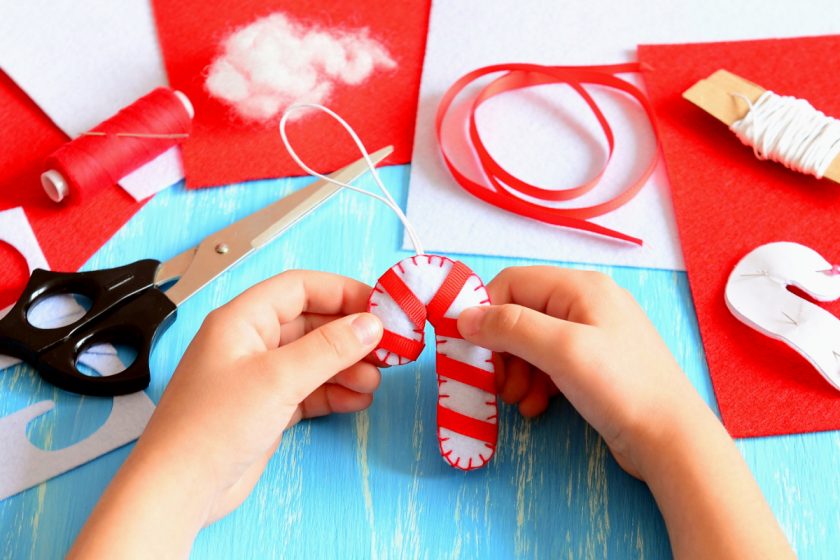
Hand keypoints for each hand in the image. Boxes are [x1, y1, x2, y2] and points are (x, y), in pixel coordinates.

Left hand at [70, 271, 382, 557]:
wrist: (180, 488)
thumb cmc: (210, 426)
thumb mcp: (278, 378)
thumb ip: (328, 349)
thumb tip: (369, 325)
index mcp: (242, 320)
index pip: (300, 288)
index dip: (342, 292)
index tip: (379, 305)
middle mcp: (251, 343)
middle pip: (312, 324)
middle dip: (350, 335)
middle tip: (388, 346)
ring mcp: (259, 377)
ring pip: (314, 359)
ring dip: (347, 367)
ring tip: (375, 380)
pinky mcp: (267, 408)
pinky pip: (310, 389)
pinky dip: (335, 392)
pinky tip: (358, 399)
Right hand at [457, 266, 792, 557]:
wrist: (671, 439)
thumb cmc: (621, 387)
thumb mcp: (561, 350)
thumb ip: (510, 327)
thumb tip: (464, 316)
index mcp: (580, 287)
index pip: (512, 283)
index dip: (485, 312)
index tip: (471, 350)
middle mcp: (586, 303)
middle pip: (519, 314)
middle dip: (502, 350)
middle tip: (498, 385)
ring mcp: (593, 334)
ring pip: (532, 342)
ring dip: (516, 371)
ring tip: (520, 401)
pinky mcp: (596, 364)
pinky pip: (550, 363)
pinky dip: (536, 383)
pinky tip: (538, 406)